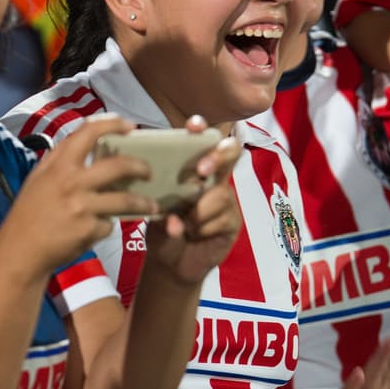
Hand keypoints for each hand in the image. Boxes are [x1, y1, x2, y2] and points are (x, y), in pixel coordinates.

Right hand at [0, 114, 156, 276]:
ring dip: (144, 203)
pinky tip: (99, 229)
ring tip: (152, 205)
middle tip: (148, 171)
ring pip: (125, 200)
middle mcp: (72, 182)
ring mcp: (83, 207)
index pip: (88, 133)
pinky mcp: (89, 230)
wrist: (20, 251)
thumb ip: (59, 158)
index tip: (130, 126)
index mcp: (59, 165)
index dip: (113, 125)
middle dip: (140, 167)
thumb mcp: (38, 177)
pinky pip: (109, 224)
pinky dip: (107, 225)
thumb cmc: (28, 213)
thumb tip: (84, 139)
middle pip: (118, 166)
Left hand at [144, 116, 243, 284]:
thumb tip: (173, 215)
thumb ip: (162, 205)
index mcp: (193, 169)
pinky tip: (192, 234)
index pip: (201, 141)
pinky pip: (222, 218)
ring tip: (183, 224)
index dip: (201, 130)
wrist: (170, 263)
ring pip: (220, 193)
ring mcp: (226, 199)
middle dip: (217, 156)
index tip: (193, 125)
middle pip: (230, 152)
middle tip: (201, 170)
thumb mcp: (155, 211)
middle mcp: (214, 178)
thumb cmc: (163, 228)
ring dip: (199, 211)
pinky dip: (202, 228)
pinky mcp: (233, 221)